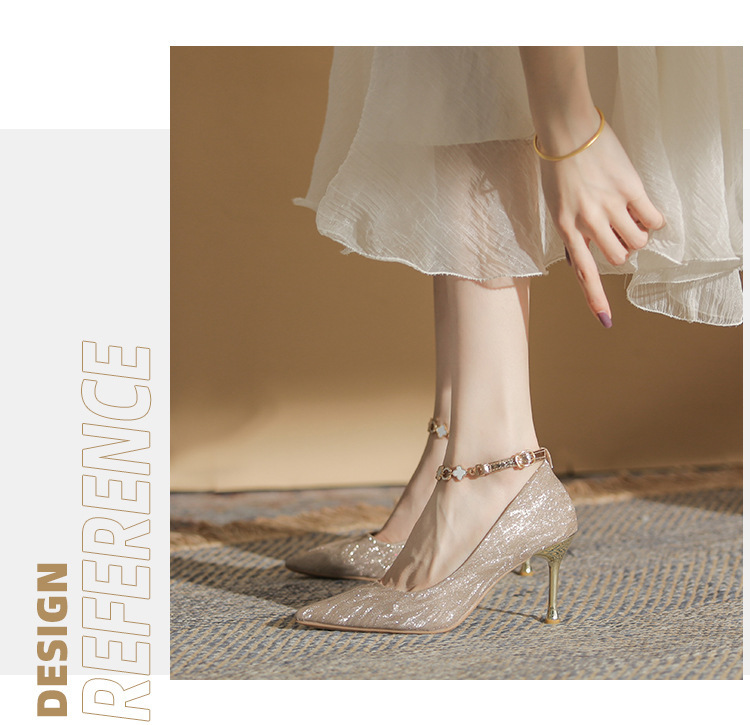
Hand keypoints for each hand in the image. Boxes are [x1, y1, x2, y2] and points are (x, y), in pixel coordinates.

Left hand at [538, 122, 664, 326]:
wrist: (567, 131)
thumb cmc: (558, 167)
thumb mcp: (556, 206)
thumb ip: (573, 229)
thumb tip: (590, 251)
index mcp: (566, 228)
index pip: (584, 271)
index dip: (595, 298)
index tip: (606, 321)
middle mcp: (588, 222)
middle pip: (620, 257)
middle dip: (624, 249)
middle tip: (619, 230)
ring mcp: (610, 206)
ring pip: (638, 241)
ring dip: (639, 234)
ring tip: (629, 215)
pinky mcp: (630, 189)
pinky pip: (653, 219)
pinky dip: (654, 219)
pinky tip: (643, 208)